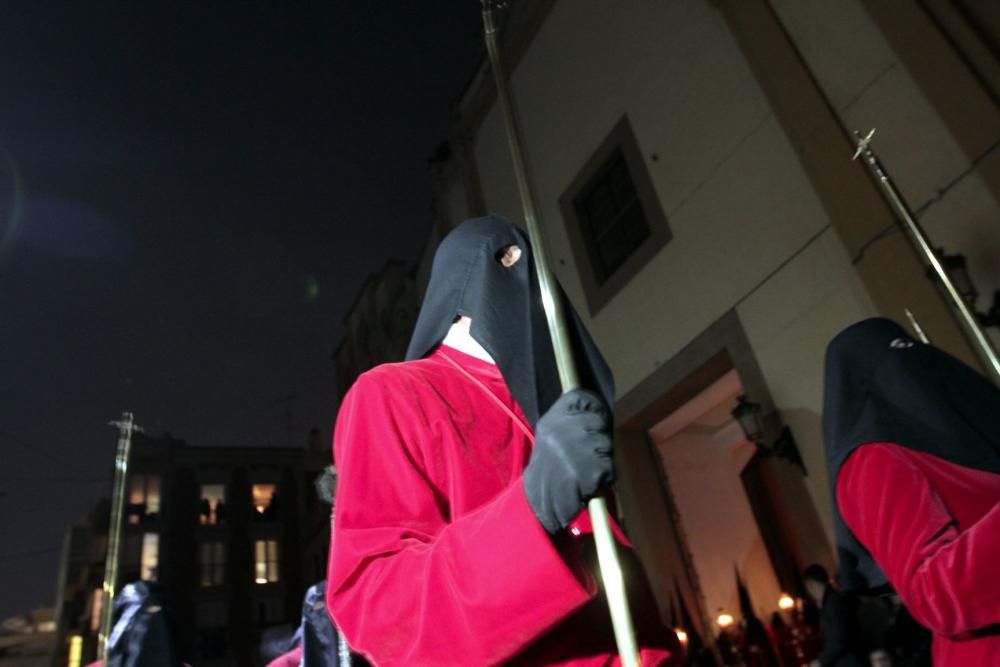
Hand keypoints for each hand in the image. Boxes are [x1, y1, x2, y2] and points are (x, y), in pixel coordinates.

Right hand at [522, 389, 613, 533]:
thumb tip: (596, 409)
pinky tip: (589, 480)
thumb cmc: (548, 468)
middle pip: (598, 420)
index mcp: (552, 420)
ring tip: (584, 467)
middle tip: (585, 452)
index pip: (581, 397)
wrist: (539, 500)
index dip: (592, 406)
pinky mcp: (591, 469)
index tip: (593, 416)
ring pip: (606, 443)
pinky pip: (609, 465)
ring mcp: (578, 449)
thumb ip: (569, 420)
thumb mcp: (550, 436)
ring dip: (601, 457)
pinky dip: (604, 475)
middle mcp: (563, 430)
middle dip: (598, 436)